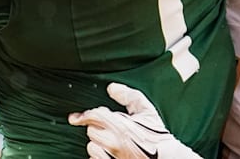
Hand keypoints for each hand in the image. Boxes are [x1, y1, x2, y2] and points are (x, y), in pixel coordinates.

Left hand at [69, 83, 199, 158]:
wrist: (165, 158)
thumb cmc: (156, 135)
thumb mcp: (146, 111)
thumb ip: (129, 96)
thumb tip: (112, 88)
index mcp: (121, 126)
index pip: (93, 117)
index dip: (82, 116)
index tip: (74, 118)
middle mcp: (114, 142)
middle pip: (91, 132)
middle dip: (97, 128)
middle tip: (109, 128)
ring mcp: (112, 156)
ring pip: (91, 148)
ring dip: (97, 144)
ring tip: (109, 142)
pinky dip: (99, 156)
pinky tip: (108, 152)